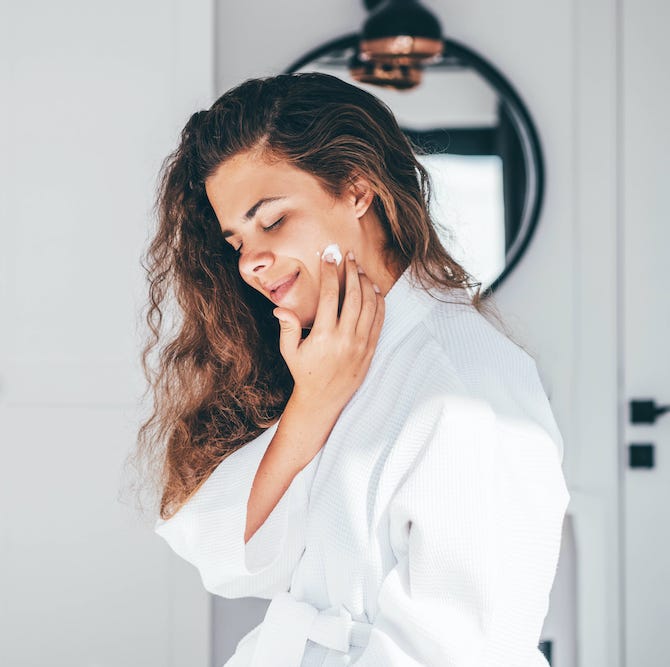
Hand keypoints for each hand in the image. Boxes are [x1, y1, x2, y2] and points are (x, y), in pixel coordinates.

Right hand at [273, 250, 384, 411]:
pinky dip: (379, 303)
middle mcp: (344, 338)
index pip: (329, 295)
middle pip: (353, 296)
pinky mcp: (370, 350)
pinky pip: (379, 321)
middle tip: (348, 256)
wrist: (323, 399)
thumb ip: (287, 328)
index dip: (329, 273)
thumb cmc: (304, 372)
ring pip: (369, 306)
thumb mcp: (289, 351)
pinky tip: (374, 290)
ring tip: (360, 269)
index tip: (329, 257)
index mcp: (323, 336)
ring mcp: (360, 344)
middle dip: (351, 272)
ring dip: (366, 284)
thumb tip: (279, 308)